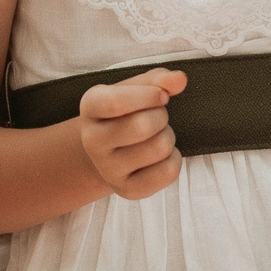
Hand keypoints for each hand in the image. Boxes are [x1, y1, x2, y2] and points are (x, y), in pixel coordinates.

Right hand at [77, 67, 185, 199]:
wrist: (108, 150)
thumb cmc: (125, 112)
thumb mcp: (135, 89)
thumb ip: (158, 80)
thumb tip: (179, 79)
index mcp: (90, 107)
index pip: (116, 103)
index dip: (148, 96)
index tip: (162, 95)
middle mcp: (92, 141)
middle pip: (143, 126)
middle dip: (161, 116)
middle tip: (157, 116)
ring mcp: (107, 169)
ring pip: (159, 148)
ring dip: (168, 137)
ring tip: (156, 135)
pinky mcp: (127, 190)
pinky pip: (168, 172)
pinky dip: (174, 159)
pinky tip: (160, 156)